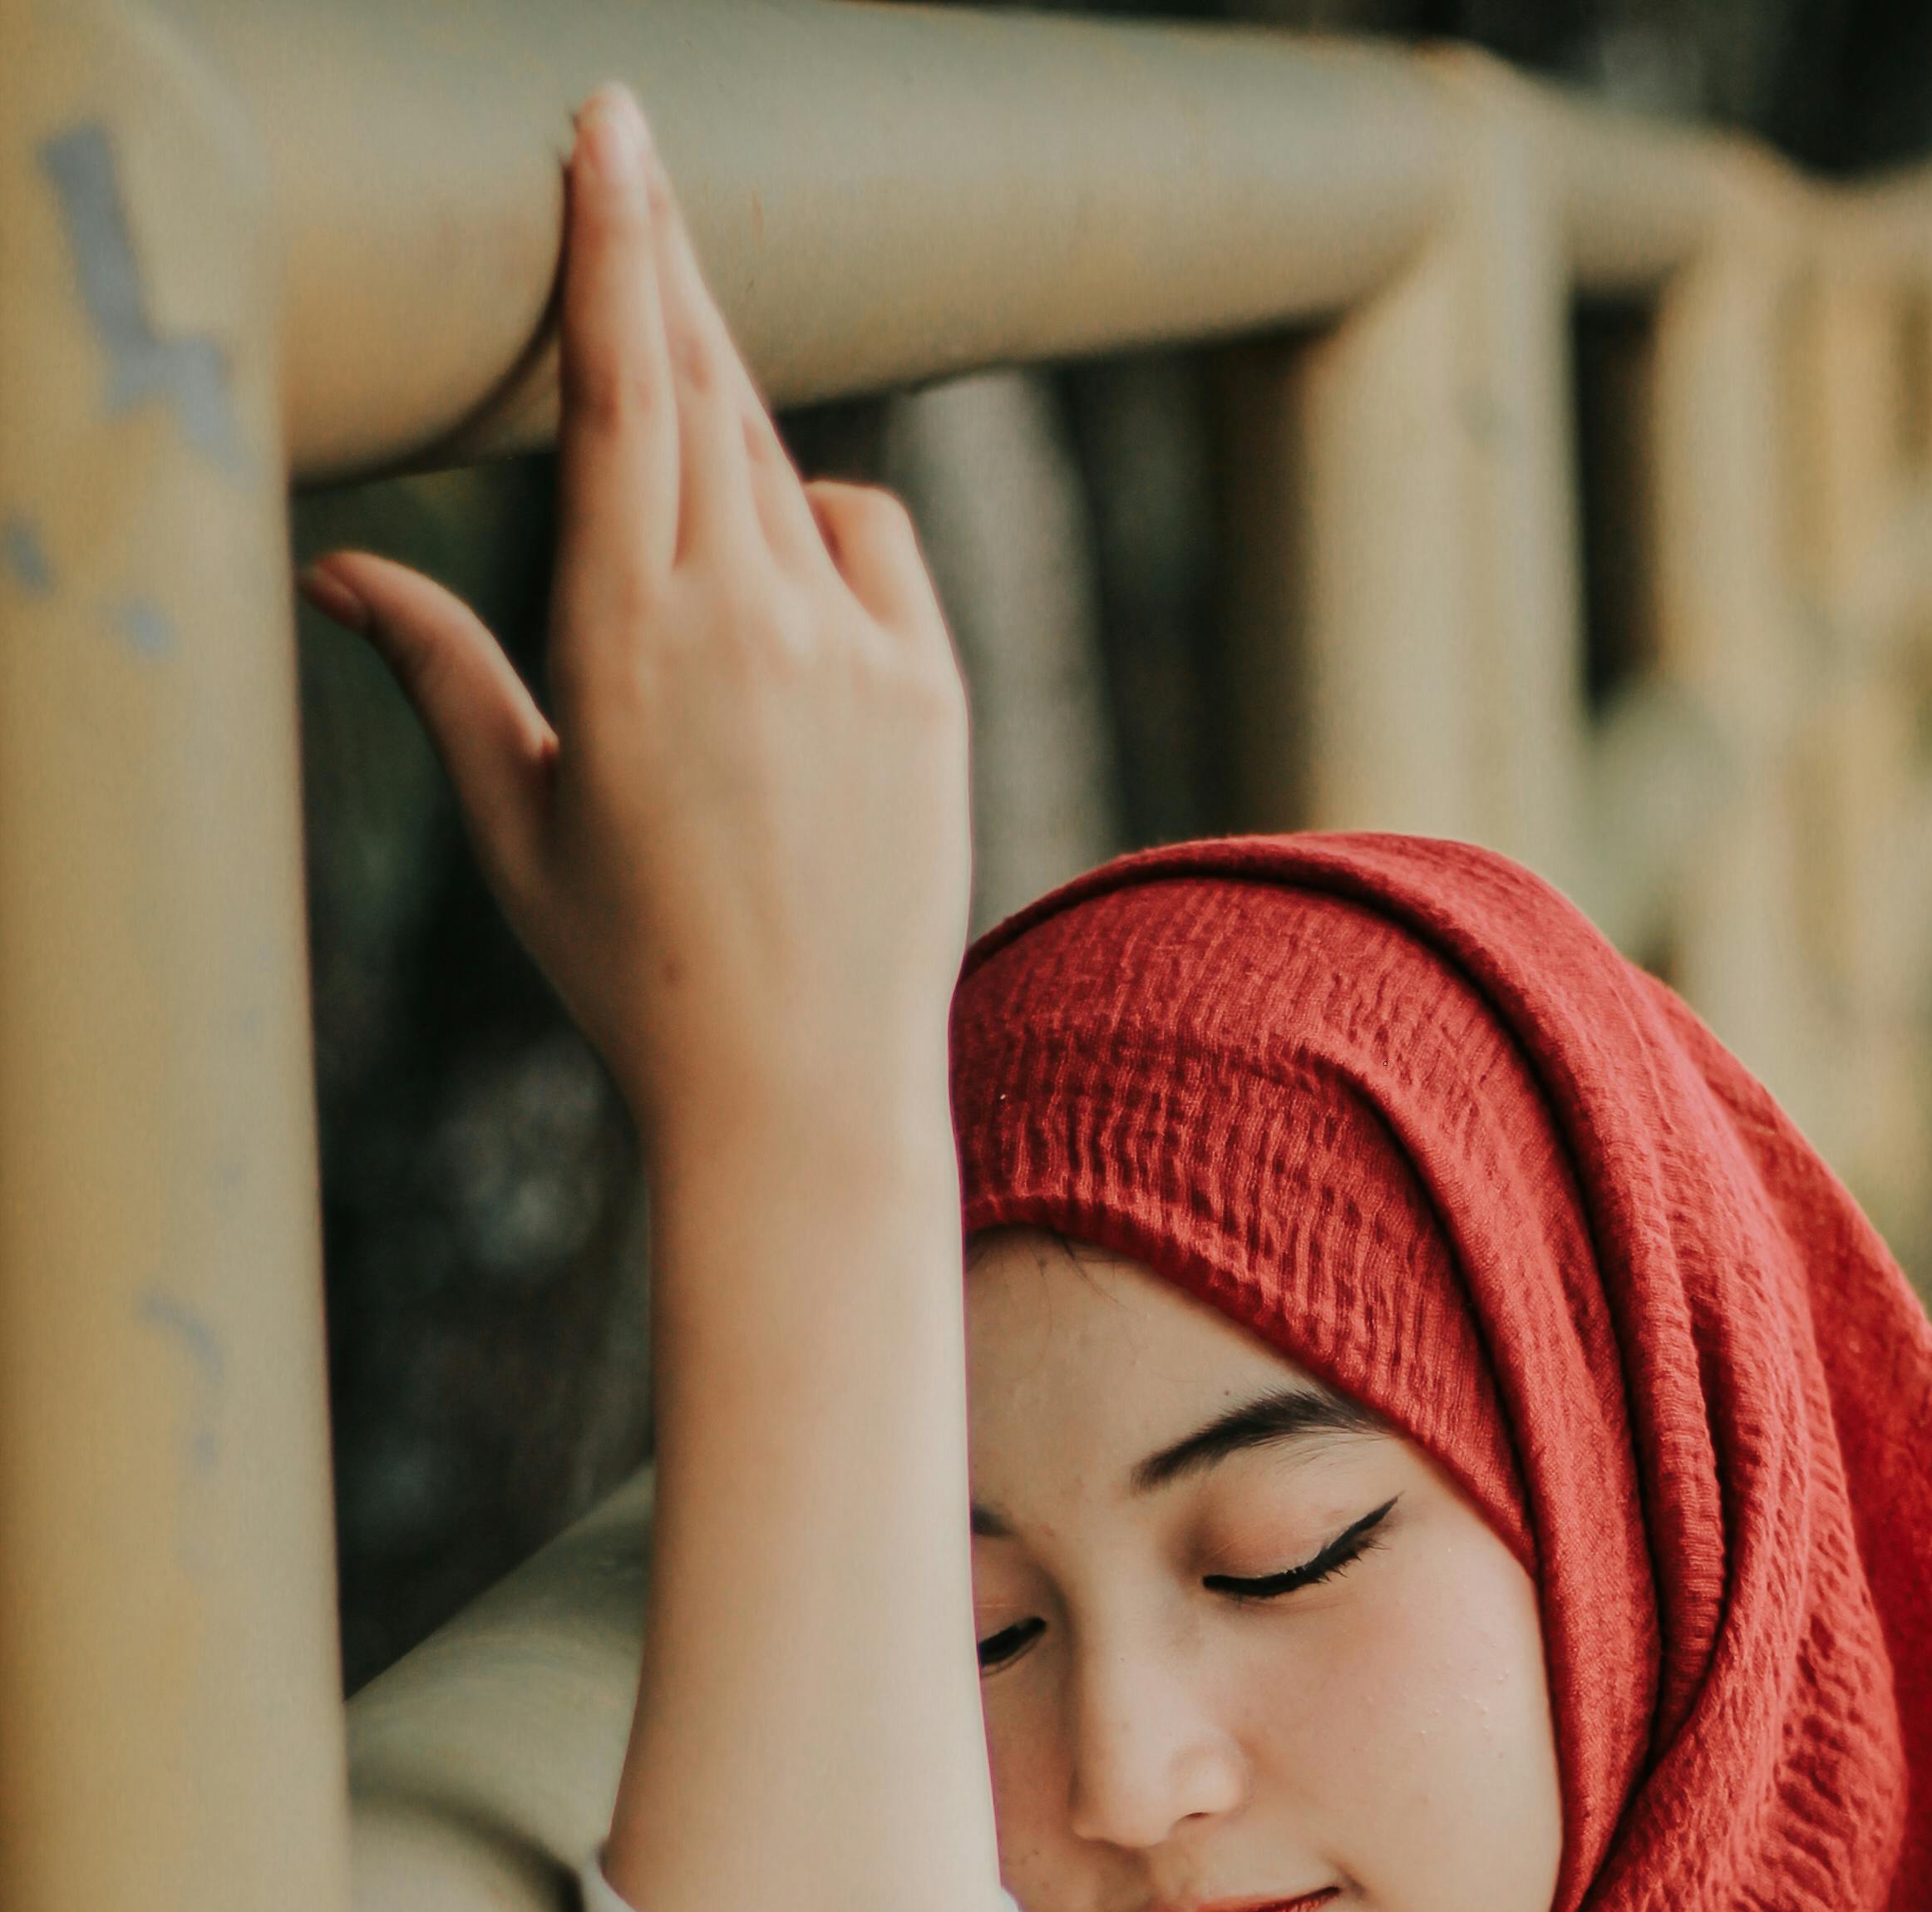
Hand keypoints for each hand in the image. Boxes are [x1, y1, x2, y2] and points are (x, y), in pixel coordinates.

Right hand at [301, 87, 970, 1176]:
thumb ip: (438, 670)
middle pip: (703, 389)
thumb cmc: (637, 970)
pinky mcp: (930, 689)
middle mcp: (745, 621)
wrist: (802, 1092)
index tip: (609, 135)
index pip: (618, 390)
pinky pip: (874, 543)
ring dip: (729, 403)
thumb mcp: (518, 820)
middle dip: (666, 268)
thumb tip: (337, 571)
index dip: (614, 246)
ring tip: (683, 360)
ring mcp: (851, 652)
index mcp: (624, 638)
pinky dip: (825, 525)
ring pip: (783, 465)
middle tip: (636, 159)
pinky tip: (782, 566)